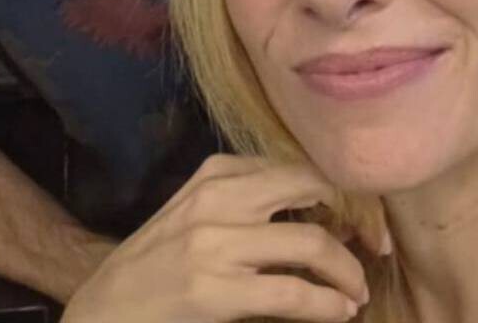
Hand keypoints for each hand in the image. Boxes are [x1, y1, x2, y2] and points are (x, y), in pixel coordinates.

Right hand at [61, 155, 371, 322]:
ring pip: (311, 244)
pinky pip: (294, 293)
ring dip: (347, 273)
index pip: (297, 169)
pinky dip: (329, 305)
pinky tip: (339, 313)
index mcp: (216, 173)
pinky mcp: (214, 290)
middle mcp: (218, 199)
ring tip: (356, 292)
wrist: (103, 310)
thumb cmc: (157, 265)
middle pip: (312, 192)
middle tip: (374, 248)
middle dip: (356, 221)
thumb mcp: (198, 214)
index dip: (341, 194)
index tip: (364, 220)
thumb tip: (318, 210)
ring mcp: (215, 244)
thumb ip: (247, 201)